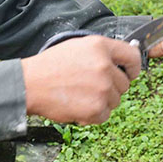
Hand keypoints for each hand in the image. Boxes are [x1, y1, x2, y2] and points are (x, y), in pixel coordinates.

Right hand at [21, 36, 140, 124]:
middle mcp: (105, 66)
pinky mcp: (96, 108)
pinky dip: (93, 115)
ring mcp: (102, 88)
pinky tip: (78, 105)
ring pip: (115, 100)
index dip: (132, 68)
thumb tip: (122, 64)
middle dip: (111, 87)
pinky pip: (105, 115)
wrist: (29, 85)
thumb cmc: (50, 66)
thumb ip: (102, 52)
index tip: (129, 73)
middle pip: (125, 84)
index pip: (133, 57)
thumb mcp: (77, 46)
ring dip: (101, 101)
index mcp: (101, 46)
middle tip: (89, 86)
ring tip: (80, 94)